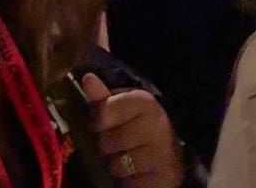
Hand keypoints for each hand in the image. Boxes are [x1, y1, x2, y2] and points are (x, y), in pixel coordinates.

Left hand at [82, 73, 183, 187]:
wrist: (168, 156)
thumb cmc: (139, 128)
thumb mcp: (122, 109)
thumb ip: (103, 97)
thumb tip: (88, 78)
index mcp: (146, 103)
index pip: (107, 109)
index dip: (99, 119)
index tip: (103, 122)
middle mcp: (157, 126)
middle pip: (109, 140)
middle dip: (105, 145)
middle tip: (114, 143)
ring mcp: (162, 154)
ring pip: (117, 165)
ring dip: (115, 165)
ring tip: (124, 158)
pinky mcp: (163, 179)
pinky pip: (130, 184)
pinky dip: (127, 182)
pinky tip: (134, 173)